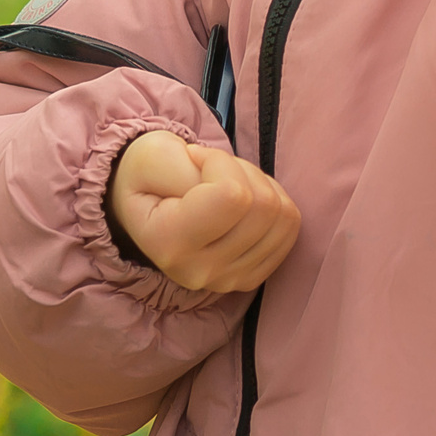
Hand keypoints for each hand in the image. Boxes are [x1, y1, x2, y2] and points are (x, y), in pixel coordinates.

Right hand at [106, 131, 299, 293]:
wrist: (145, 202)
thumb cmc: (149, 172)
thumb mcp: (155, 155)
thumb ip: (191, 168)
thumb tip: (232, 188)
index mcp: (168, 243)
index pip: (233, 195)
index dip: (221, 163)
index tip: (196, 158)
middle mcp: (200, 273)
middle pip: (264, 206)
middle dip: (243, 171)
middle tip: (213, 169)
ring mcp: (228, 281)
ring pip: (283, 216)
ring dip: (260, 185)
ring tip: (226, 184)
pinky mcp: (250, 278)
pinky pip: (290, 230)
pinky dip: (274, 203)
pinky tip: (243, 202)